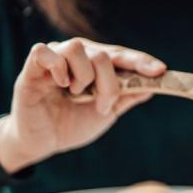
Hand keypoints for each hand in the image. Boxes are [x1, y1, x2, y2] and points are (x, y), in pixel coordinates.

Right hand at [0, 38, 165, 172]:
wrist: (43, 143)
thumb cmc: (72, 124)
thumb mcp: (106, 113)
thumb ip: (126, 97)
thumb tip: (152, 87)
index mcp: (96, 65)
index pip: (122, 55)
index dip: (141, 61)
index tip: (160, 70)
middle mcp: (77, 56)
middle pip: (103, 54)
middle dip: (109, 84)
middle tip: (103, 106)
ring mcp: (55, 59)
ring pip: (77, 48)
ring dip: (83, 77)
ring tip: (76, 95)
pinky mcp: (32, 68)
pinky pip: (45, 51)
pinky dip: (57, 67)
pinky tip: (61, 84)